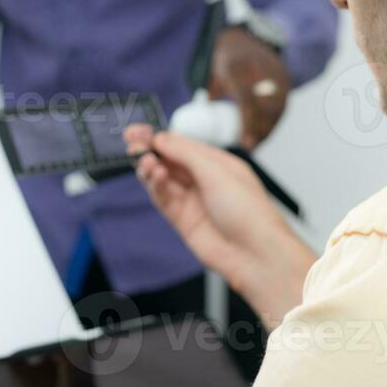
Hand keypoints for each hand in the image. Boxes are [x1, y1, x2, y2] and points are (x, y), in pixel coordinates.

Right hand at [125, 126, 313, 326]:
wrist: (255, 254)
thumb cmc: (250, 212)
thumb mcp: (217, 172)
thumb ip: (186, 154)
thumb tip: (161, 138)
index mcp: (218, 164)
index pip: (183, 145)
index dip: (161, 138)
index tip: (140, 132)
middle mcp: (204, 181)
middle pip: (170, 161)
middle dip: (150, 151)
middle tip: (132, 144)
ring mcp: (193, 201)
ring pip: (163, 180)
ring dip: (151, 169)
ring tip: (145, 162)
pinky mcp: (183, 220)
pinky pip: (163, 199)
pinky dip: (155, 186)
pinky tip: (154, 176)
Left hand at [209, 27, 290, 149]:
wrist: (245, 37)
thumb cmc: (225, 59)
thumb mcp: (214, 75)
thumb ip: (211, 97)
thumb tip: (206, 122)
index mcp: (237, 67)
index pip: (246, 100)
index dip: (247, 125)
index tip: (243, 144)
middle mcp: (260, 69)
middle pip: (265, 109)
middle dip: (259, 133)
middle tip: (249, 148)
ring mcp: (276, 73)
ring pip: (277, 109)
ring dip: (268, 129)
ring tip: (256, 144)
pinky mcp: (285, 78)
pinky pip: (282, 105)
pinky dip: (274, 121)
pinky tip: (265, 132)